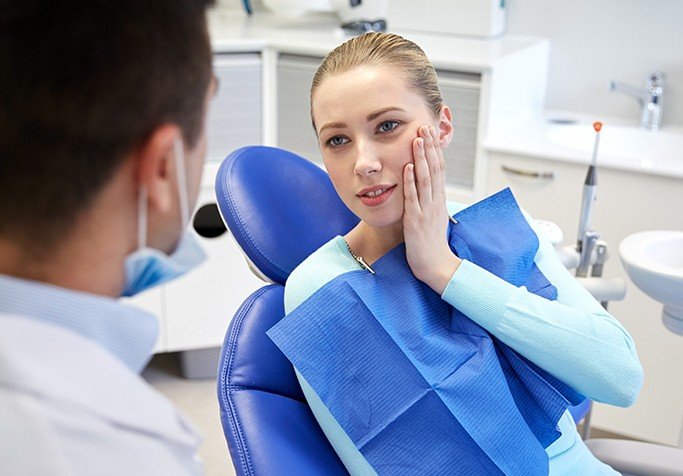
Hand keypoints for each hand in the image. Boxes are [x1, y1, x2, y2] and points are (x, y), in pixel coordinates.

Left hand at [403, 126, 460, 293]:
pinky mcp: (416, 221)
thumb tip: (428, 187)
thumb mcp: (433, 217)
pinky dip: (410, 181)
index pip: (439, 169)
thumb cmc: (432, 244)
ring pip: (425, 179)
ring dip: (420, 158)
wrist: (436, 266)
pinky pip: (413, 198)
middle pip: (434, 169)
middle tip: (424, 127)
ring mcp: (426, 210)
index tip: (430, 134)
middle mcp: (435, 201)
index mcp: (439, 200)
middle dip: (429, 147)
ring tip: (417, 140)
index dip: (435, 151)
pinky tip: (406, 167)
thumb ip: (430, 202)